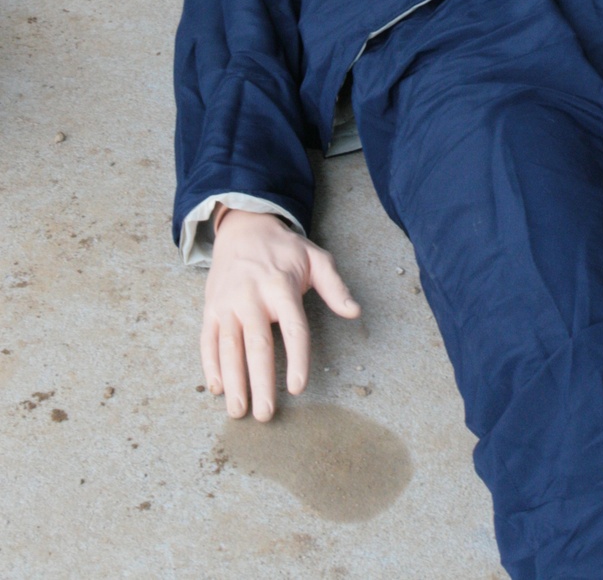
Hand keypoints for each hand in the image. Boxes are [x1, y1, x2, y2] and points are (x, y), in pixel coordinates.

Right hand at [201, 209, 360, 420]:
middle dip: (260, 382)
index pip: (292, 328)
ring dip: (233, 381)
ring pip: (229, 346)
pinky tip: (217, 388)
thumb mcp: (315, 258)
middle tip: (265, 414)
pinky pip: (207, 340)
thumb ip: (335, 286)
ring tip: (238, 410)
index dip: (296, 359)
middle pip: (257, 344)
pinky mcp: (211, 308)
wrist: (244, 229)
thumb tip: (355, 312)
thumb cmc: (284, 250)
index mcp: (281, 287)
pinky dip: (210, 365)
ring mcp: (228, 303)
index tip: (297, 388)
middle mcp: (252, 296)